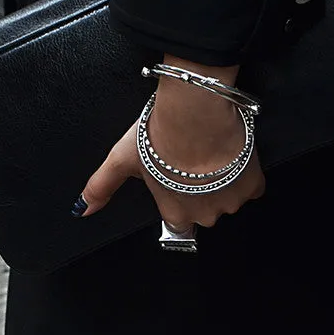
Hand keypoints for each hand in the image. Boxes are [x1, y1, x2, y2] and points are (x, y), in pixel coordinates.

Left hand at [76, 55, 264, 227]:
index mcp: (175, 213)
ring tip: (209, 154)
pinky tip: (230, 155)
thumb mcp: (121, 161)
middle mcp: (204, 215)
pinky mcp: (253, 185)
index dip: (177, 201)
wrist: (194, 111)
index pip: (178, 223)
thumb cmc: (158, 135)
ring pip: (228, 197)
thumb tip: (80, 210)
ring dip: (222, 181)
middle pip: (204, 210)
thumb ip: (101, 188)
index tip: (176, 183)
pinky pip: (251, 186)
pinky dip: (245, 173)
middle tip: (190, 163)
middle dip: (199, 191)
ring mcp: (231, 201)